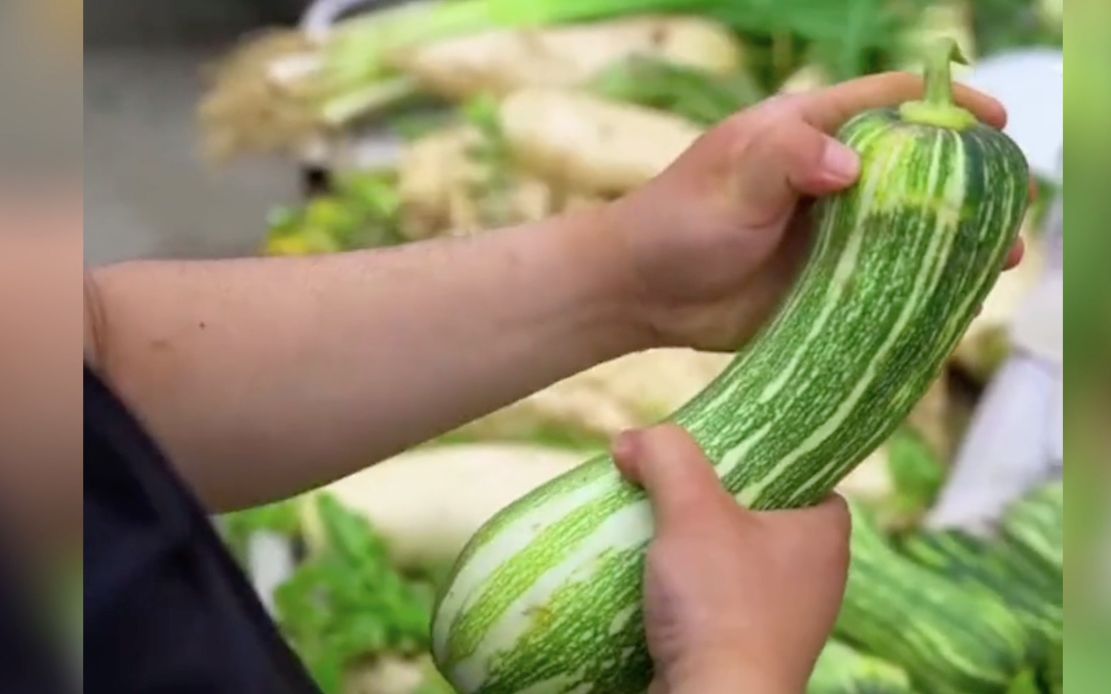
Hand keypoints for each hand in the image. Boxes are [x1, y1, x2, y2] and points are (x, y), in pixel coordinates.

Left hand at [602, 72, 1023, 350]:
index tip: (994, 124)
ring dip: (954, 240)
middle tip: (1011, 204)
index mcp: (807, 134)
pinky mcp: (825, 283)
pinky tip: (956, 301)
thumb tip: (852, 165)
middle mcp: (828, 180)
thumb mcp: (731, 179)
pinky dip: (921, 286)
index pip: (889, 103)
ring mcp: (831, 233)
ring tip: (1000, 258)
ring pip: (909, 228)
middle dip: (967, 181)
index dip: (945, 106)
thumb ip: (788, 160)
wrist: (641, 292)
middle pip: (915, 168)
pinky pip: (885, 279)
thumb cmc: (677, 221)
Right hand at [612, 425, 850, 693]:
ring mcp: (783, 623)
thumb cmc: (721, 603)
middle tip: (675, 486)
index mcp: (824, 537)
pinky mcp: (749, 653)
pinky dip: (688, 593)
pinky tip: (652, 583)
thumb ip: (668, 457)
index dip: (769, 460)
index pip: (809, 478)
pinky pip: (718, 607)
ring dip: (695, 550)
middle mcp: (814, 580)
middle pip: (763, 518)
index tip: (725, 454)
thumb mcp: (692, 509)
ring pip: (736, 565)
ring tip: (653, 531)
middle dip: (716, 502)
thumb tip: (634, 440)